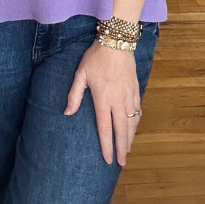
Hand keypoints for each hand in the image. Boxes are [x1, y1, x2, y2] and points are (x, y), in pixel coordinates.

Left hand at [64, 39, 140, 165]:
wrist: (117, 42)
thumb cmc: (96, 57)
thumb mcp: (81, 74)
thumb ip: (74, 95)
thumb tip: (67, 113)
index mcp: (103, 99)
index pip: (105, 129)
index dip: (106, 146)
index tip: (107, 160)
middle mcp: (118, 101)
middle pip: (121, 130)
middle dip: (121, 148)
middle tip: (122, 163)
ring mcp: (129, 95)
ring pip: (131, 122)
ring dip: (130, 137)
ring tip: (128, 150)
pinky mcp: (135, 88)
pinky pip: (137, 110)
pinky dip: (136, 122)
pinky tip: (134, 127)